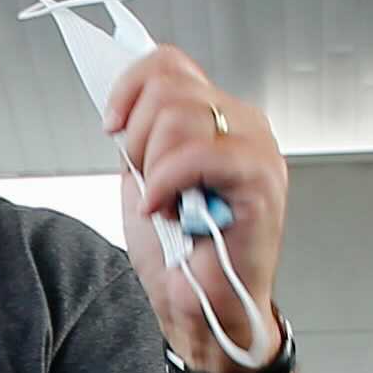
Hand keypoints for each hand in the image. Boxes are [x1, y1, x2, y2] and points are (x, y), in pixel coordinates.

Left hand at [105, 44, 288, 372]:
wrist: (202, 310)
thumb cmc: (181, 253)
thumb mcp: (146, 176)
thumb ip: (143, 133)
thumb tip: (122, 101)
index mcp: (219, 116)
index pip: (169, 62)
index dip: (129, 88)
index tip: (112, 127)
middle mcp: (243, 123)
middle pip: (168, 87)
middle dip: (139, 140)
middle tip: (151, 185)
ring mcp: (257, 147)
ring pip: (178, 117)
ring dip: (155, 169)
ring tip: (169, 204)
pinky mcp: (261, 178)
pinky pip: (197, 155)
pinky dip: (167, 184)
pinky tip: (169, 212)